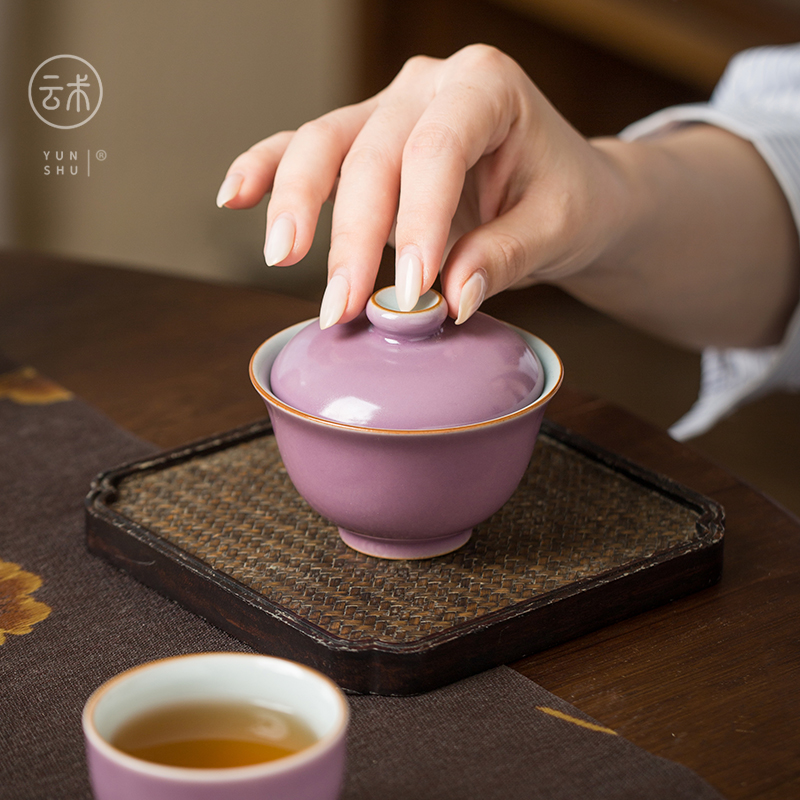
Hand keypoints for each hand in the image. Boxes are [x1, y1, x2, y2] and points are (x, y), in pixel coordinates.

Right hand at [215, 45, 622, 327]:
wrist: (562, 187)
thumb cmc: (564, 197)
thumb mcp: (556, 228)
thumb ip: (504, 258)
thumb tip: (449, 298)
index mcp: (487, 87)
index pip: (438, 147)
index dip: (419, 219)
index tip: (413, 288)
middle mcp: (429, 87)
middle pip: (372, 151)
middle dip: (353, 235)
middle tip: (341, 305)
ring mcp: (389, 108)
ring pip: (326, 142)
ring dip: (298, 203)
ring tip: (280, 257)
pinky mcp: (364, 141)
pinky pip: (305, 146)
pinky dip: (268, 170)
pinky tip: (234, 197)